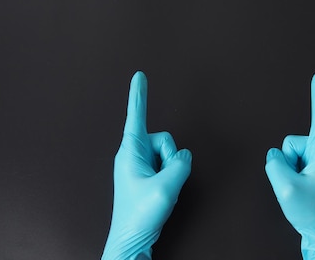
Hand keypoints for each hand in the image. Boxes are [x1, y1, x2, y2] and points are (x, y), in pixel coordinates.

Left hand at [102, 71, 191, 259]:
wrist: (131, 240)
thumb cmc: (139, 215)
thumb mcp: (165, 187)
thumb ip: (180, 164)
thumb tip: (184, 156)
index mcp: (130, 151)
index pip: (136, 115)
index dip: (140, 94)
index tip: (139, 75)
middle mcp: (133, 154)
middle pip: (164, 137)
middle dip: (171, 155)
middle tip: (163, 179)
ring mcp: (140, 165)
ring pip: (168, 152)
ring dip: (172, 169)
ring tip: (161, 188)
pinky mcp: (147, 175)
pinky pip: (167, 165)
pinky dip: (171, 176)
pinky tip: (162, 191)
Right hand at [265, 72, 314, 259]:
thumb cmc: (312, 212)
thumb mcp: (286, 187)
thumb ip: (274, 163)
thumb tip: (274, 155)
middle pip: (291, 141)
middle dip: (287, 160)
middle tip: (299, 183)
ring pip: (289, 153)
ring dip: (289, 170)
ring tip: (301, 188)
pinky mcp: (314, 170)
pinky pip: (292, 164)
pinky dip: (291, 176)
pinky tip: (301, 190)